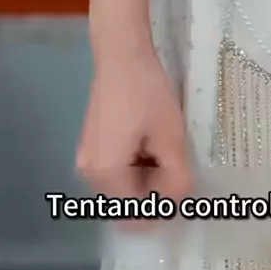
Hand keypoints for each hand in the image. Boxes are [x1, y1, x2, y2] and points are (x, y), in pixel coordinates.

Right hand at [76, 52, 192, 223]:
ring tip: (168, 152)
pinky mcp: (92, 149)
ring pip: (125, 190)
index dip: (164, 206)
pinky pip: (118, 173)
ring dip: (149, 181)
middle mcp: (90, 175)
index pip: (139, 214)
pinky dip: (138, 168)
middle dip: (157, 195)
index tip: (183, 186)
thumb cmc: (147, 93)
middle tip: (180, 169)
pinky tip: (153, 145)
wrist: (121, 55)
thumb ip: (177, 178)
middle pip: (129, 205)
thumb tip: (180, 203)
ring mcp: (87, 162)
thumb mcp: (171, 138)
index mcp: (107, 175)